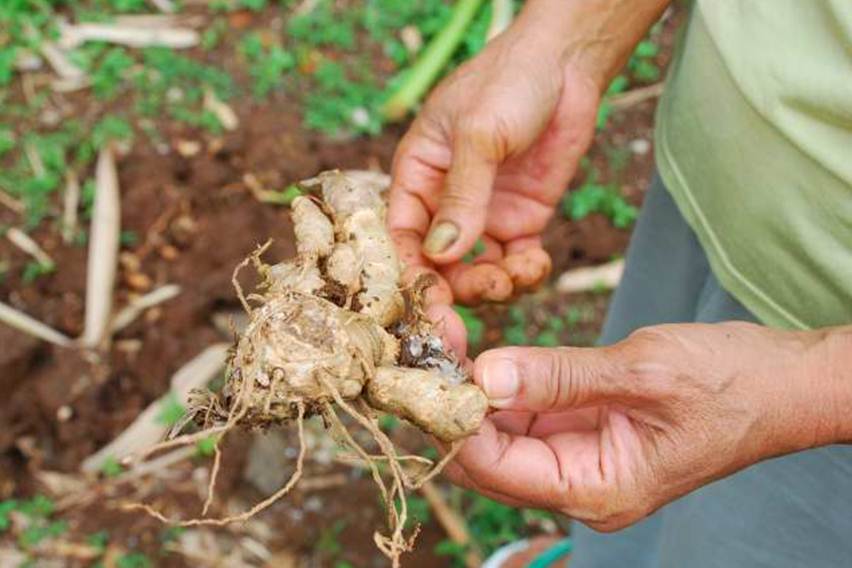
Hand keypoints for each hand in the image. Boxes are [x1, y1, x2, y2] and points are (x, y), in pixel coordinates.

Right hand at [387, 25, 599, 309]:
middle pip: (440, 264)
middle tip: (488, 295)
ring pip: (478, 270)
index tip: (433, 305)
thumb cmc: (508, 81)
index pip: (403, 237)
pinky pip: (516, 262)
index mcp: (418, 176)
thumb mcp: (478, 133)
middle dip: (459, 289)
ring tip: (518, 275)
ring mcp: (484, 214)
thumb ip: (462, 196)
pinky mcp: (521, 219)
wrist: (565, 64)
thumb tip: (442, 254)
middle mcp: (445, 202)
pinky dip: (525, 273)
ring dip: (496, 284)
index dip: (414, 274)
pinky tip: (536, 263)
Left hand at [446, 322, 836, 529]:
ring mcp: (579, 458)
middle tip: (425, 344)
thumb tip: (485, 374)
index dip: (452, 419)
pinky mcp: (583, 429)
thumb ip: (559, 377)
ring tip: (442, 339)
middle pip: (488, 456)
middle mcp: (579, 483)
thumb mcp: (641, 371)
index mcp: (595, 489)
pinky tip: (476, 349)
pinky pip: (526, 413)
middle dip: (453, 403)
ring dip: (472, 390)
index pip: (494, 468)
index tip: (425, 366)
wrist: (783, 383)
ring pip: (500, 433)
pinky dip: (501, 383)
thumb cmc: (730, 382)